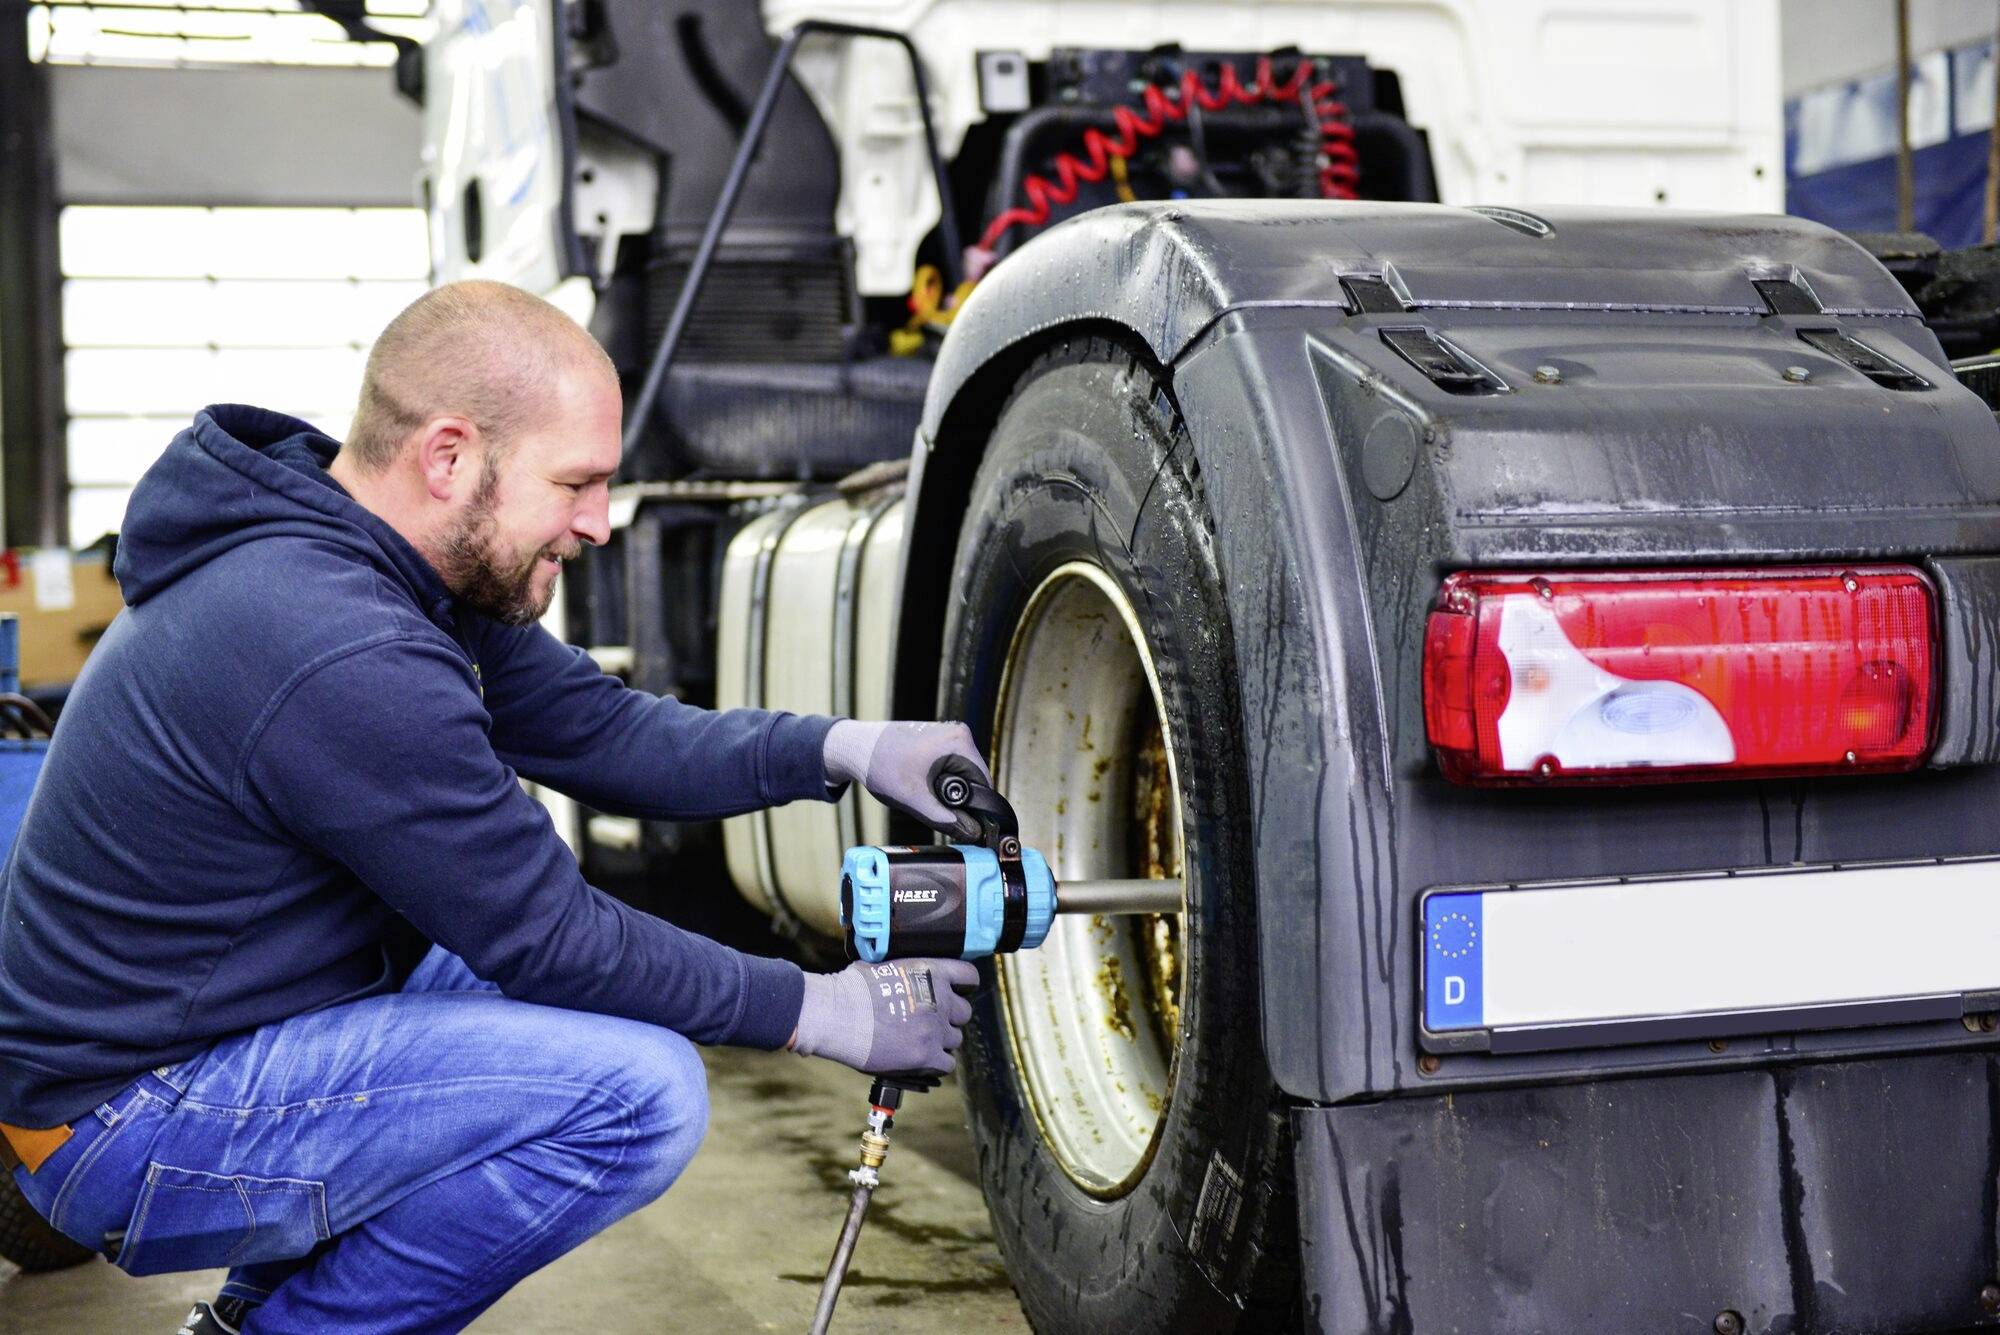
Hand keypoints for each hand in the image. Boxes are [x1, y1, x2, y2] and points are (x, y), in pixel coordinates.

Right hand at [789, 958, 977, 1076]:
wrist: (836, 1014)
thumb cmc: (851, 989)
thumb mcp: (885, 966)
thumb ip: (907, 974)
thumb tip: (906, 977)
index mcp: (932, 972)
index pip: (968, 976)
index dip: (964, 986)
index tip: (958, 992)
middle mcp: (940, 999)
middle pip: (964, 1013)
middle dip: (949, 1018)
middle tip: (930, 1023)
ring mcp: (935, 1029)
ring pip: (954, 1040)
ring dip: (940, 1041)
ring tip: (918, 1042)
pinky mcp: (926, 1055)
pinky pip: (946, 1063)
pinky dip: (935, 1063)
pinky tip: (919, 1059)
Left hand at [823, 720, 990, 840]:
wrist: (856, 747)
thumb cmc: (880, 764)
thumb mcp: (915, 799)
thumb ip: (945, 819)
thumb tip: (971, 833)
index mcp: (959, 742)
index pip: (984, 783)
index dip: (977, 807)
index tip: (965, 822)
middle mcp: (958, 733)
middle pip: (973, 778)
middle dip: (959, 798)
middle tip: (934, 808)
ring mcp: (947, 733)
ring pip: (961, 773)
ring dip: (948, 789)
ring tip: (923, 793)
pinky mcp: (937, 738)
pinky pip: (950, 764)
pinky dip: (940, 778)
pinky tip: (920, 783)